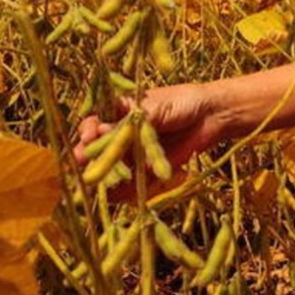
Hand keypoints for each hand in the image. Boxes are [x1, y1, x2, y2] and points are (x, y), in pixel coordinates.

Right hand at [74, 82, 228, 189]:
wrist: (211, 116)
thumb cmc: (182, 102)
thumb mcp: (153, 108)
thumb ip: (129, 122)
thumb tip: (100, 130)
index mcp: (120, 111)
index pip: (94, 121)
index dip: (88, 129)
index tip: (90, 134)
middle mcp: (123, 132)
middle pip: (98, 147)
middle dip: (89, 153)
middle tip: (82, 160)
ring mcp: (134, 151)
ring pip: (111, 166)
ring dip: (103, 172)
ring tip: (97, 178)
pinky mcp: (147, 168)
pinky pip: (129, 181)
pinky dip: (121, 188)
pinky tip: (114, 191)